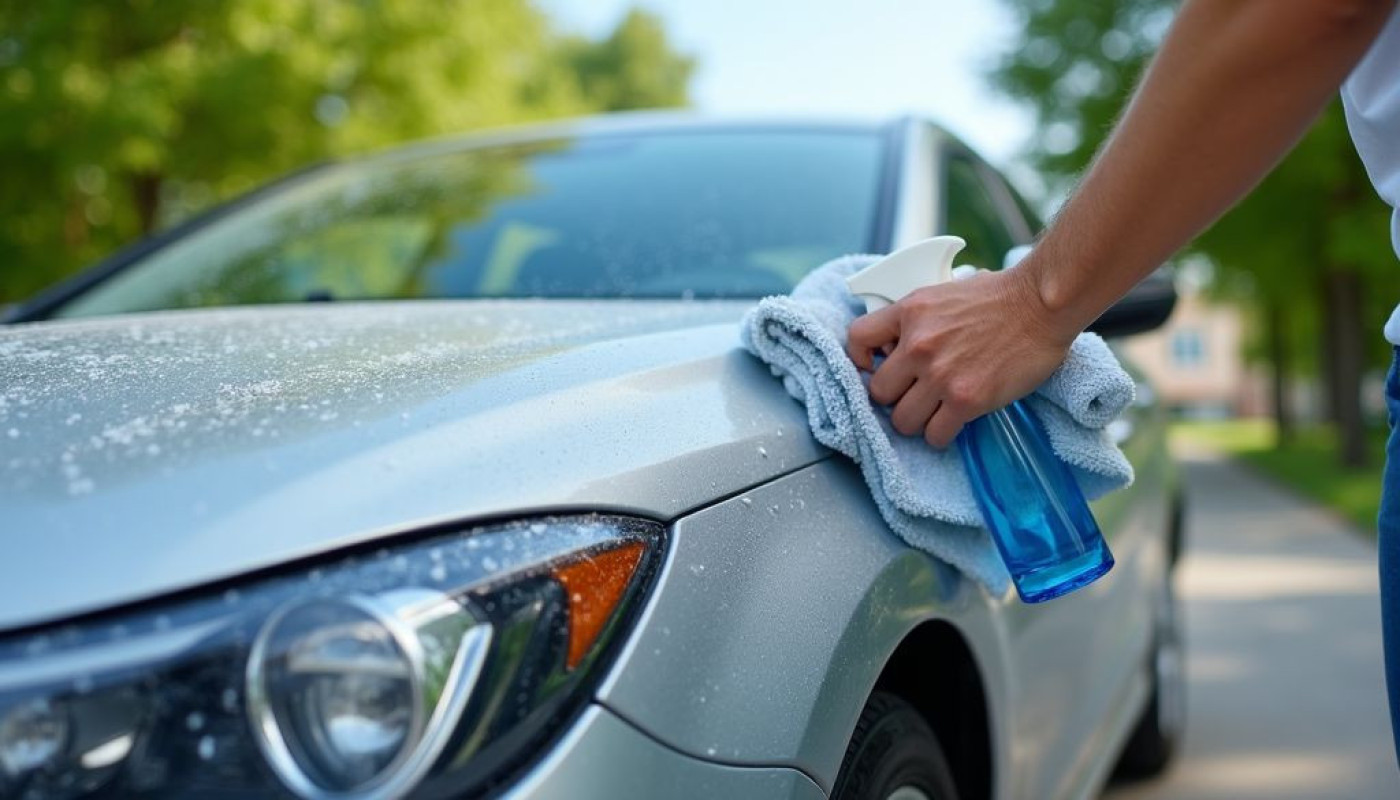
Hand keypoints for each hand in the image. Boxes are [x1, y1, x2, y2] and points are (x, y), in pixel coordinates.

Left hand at [846, 267, 1075, 447]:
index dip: (861, 360)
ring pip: (902, 421)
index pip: (856, 339)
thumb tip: (897, 343)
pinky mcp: (966, 400)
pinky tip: (953, 423)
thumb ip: (918, 318)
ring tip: (935, 412)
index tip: (874, 369)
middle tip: (913, 396)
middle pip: (878, 392)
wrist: (1041, 304)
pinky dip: (942, 435)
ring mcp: (940, 374)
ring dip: (918, 421)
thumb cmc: (1000, 297)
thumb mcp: (944, 293)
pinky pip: (935, 435)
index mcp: (910, 311)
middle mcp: (918, 344)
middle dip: (895, 397)